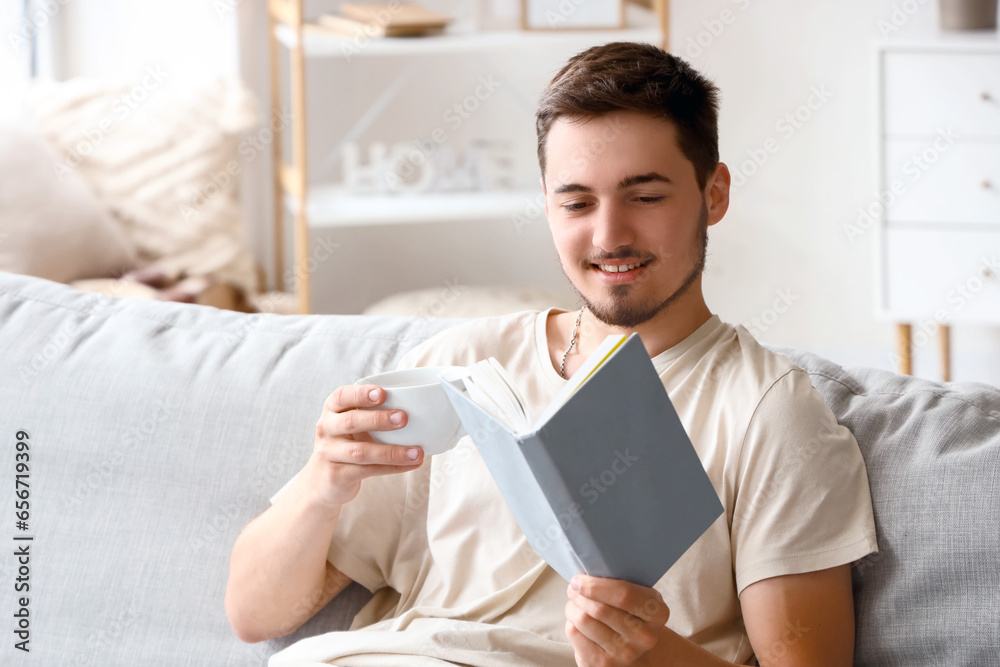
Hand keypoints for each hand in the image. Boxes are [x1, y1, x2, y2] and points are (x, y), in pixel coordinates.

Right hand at [306, 384, 423, 507]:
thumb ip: (373, 413)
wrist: (321, 480)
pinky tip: (411, 464)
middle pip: (350, 422)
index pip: (342, 396)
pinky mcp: (338, 475)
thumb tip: (418, 405)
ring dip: (392, 451)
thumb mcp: (351, 424)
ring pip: (361, 451)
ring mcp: (329, 453)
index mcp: (332, 410)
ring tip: (416, 452)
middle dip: (378, 419)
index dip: (361, 394)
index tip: (382, 393)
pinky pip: (368, 470)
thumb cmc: (345, 443)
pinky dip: (393, 468)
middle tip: (404, 418)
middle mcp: (327, 429)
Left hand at [565, 574, 670, 666]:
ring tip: (575, 603)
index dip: (595, 585)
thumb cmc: (634, 614)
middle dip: (579, 594)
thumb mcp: (641, 595)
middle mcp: (644, 637)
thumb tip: (588, 570)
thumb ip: (624, 583)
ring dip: (572, 607)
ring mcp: (625, 654)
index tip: (579, 579)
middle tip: (574, 588)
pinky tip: (578, 621)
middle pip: (599, 609)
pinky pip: (575, 634)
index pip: (623, 595)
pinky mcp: (604, 664)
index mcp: (657, 612)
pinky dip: (571, 623)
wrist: (640, 650)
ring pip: (584, 621)